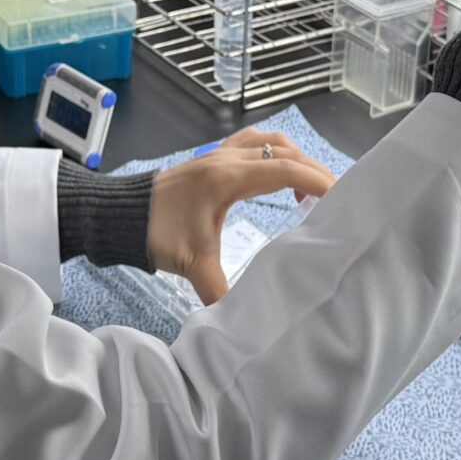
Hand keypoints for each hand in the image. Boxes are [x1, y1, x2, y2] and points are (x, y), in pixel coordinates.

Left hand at [147, 127, 334, 304]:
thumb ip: (221, 291)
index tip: (340, 199)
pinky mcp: (211, 158)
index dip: (318, 181)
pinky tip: (275, 177)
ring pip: (269, 141)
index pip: (286, 169)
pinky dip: (273, 154)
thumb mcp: (193, 264)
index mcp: (228, 176)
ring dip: (294, 159)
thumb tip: (242, 318)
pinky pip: (252, 143)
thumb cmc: (156, 232)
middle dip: (314, 170)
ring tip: (306, 189)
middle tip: (333, 198)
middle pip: (284, 150)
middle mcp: (227, 157)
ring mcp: (218, 153)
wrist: (120, 213)